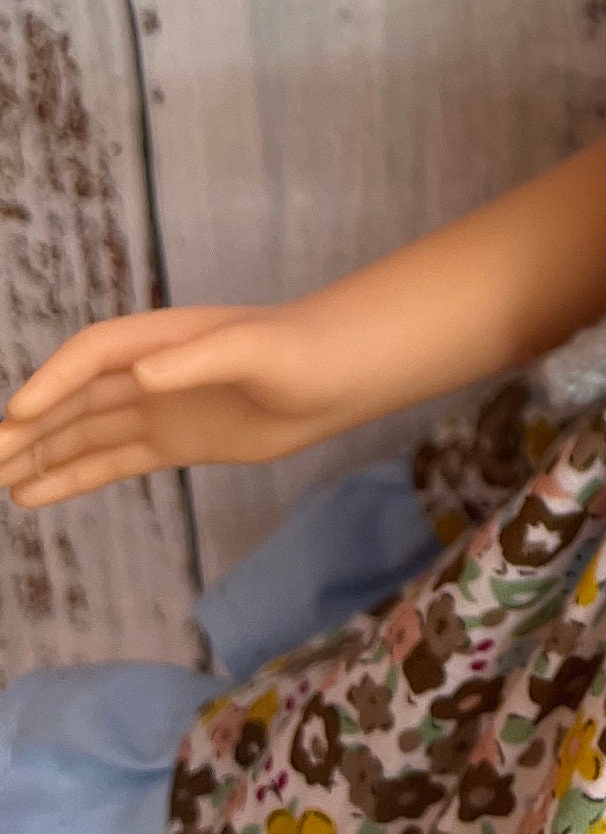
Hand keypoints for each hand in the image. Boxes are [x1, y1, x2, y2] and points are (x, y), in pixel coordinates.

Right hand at [0, 303, 357, 504]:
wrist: (344, 374)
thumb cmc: (305, 351)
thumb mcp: (256, 348)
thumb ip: (198, 359)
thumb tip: (140, 375)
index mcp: (162, 337)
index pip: (92, 355)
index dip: (54, 381)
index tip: (19, 415)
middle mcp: (150, 371)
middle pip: (75, 397)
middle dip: (30, 425)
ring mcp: (159, 408)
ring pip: (84, 432)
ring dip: (39, 454)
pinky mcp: (174, 442)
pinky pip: (111, 459)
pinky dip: (72, 477)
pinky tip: (35, 495)